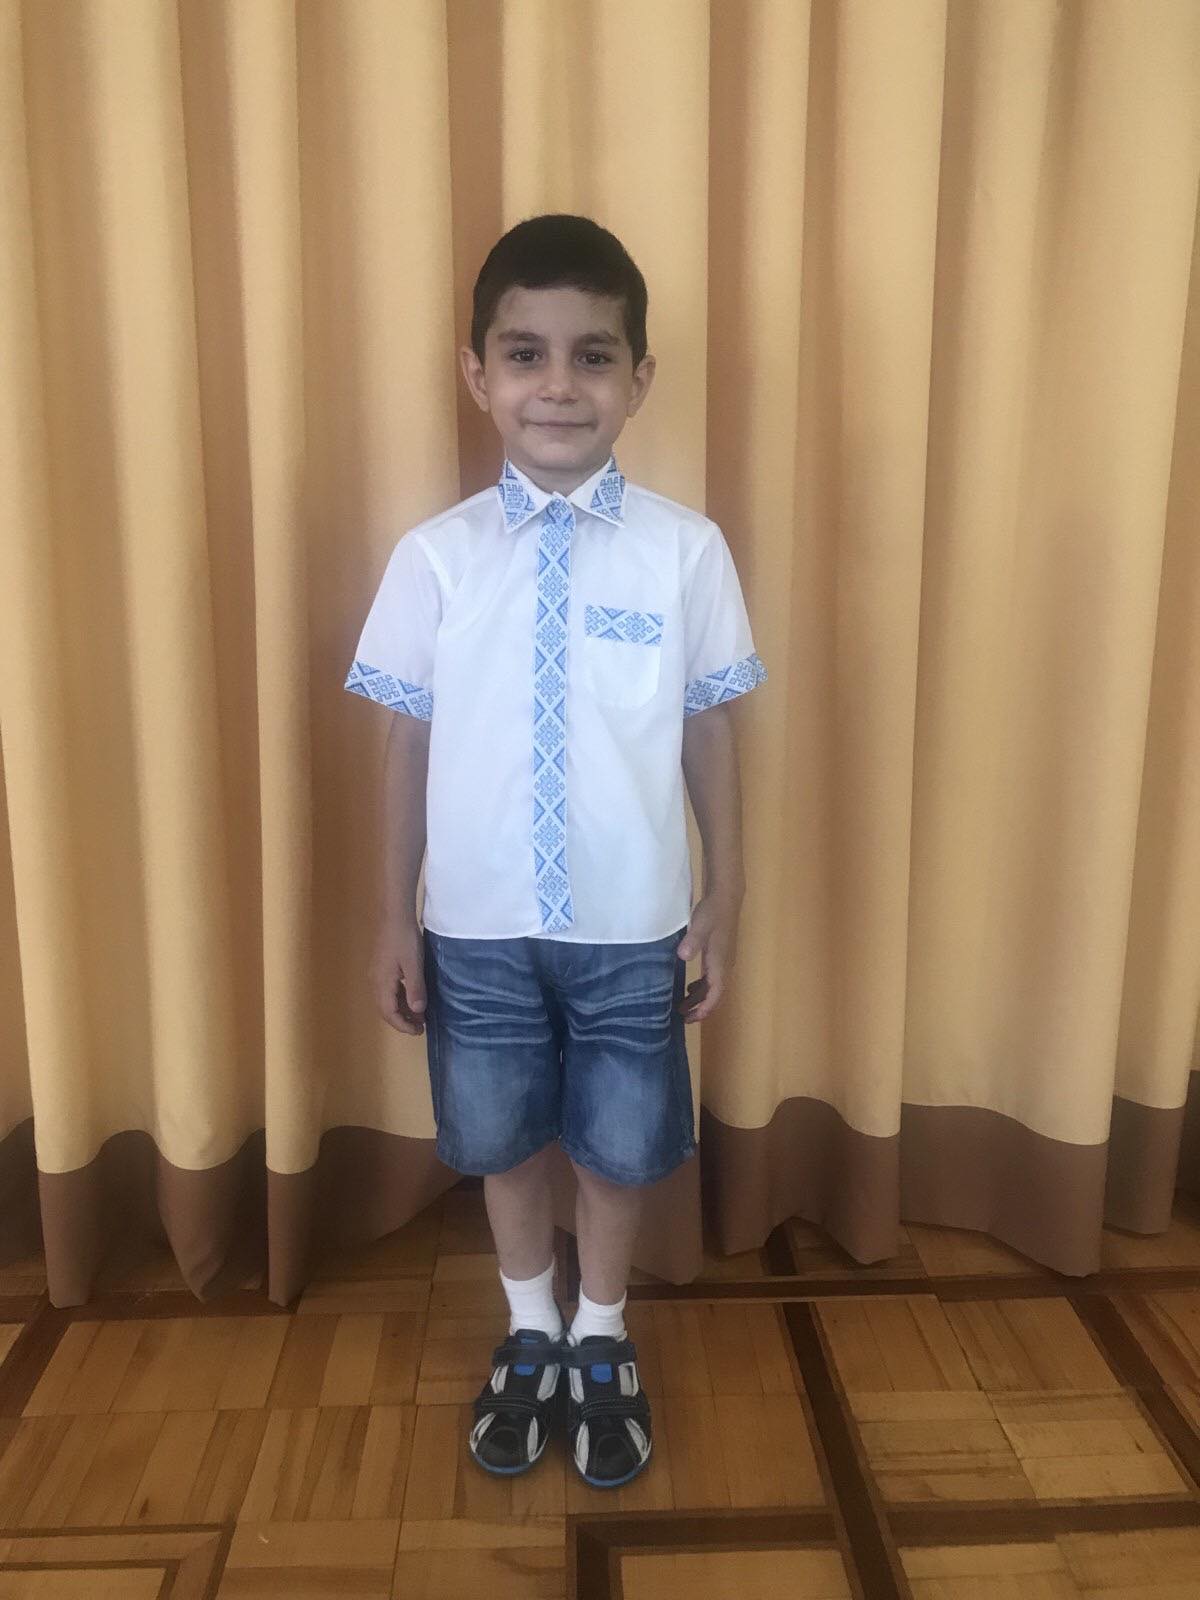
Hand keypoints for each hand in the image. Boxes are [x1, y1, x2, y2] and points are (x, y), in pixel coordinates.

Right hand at [370, 919, 426, 1034]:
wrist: (394, 915)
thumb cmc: (405, 939)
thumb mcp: (414, 965)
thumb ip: (415, 988)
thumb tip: (417, 1012)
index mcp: (382, 983)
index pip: (389, 1013)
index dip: (403, 1025)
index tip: (419, 1030)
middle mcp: (375, 982)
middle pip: (385, 1009)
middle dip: (402, 1020)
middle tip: (420, 1026)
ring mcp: (377, 974)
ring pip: (387, 1000)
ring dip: (401, 1009)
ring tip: (419, 1014)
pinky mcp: (381, 967)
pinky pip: (389, 990)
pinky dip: (400, 998)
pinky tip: (412, 996)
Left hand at [676, 892, 740, 1023]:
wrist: (726, 897)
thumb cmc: (713, 912)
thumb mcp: (700, 925)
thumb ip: (692, 941)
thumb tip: (683, 956)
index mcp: (720, 963)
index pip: (715, 994)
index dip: (704, 1009)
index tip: (690, 1019)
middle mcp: (724, 966)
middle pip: (715, 994)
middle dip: (700, 1008)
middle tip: (682, 1018)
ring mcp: (724, 960)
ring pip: (713, 987)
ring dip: (700, 998)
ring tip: (683, 1006)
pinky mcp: (720, 954)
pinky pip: (712, 978)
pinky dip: (702, 986)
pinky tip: (690, 987)